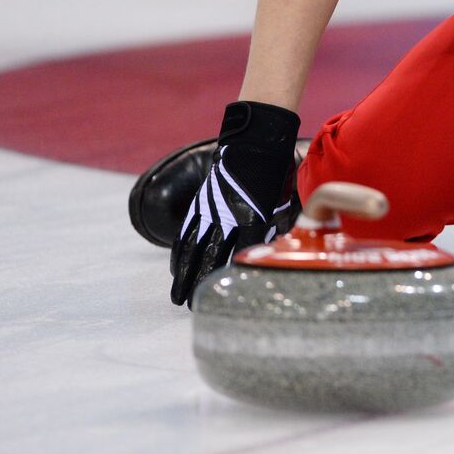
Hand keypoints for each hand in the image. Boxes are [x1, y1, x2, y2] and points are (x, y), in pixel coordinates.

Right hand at [170, 101, 299, 306]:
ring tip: (176, 297)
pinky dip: (178, 252)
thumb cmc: (274, 176)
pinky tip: (175, 268)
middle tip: (189, 308)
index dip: (224, 279)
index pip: (235, 258)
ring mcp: (209, 212)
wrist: (255, 145)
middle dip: (197, 286)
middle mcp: (226, 219)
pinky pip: (185, 233)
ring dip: (181, 275)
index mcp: (250, 221)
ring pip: (190, 250)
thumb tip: (265, 252)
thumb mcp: (279, 205)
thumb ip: (269, 230)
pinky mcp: (199, 204)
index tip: (218, 298)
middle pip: (206, 259)